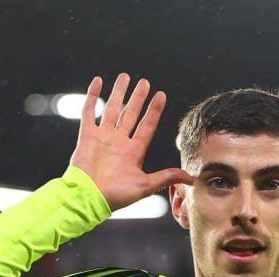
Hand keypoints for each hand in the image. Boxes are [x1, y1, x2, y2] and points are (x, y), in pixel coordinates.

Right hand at [68, 73, 192, 210]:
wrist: (88, 198)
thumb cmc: (115, 196)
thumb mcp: (145, 185)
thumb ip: (167, 177)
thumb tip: (191, 178)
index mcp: (133, 153)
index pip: (147, 126)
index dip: (154, 111)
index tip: (161, 95)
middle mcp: (118, 143)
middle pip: (131, 114)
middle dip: (138, 98)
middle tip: (145, 82)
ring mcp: (102, 138)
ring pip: (112, 109)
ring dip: (119, 93)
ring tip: (125, 76)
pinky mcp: (87, 136)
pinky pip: (89, 111)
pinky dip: (93, 96)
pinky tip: (98, 81)